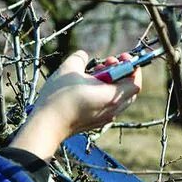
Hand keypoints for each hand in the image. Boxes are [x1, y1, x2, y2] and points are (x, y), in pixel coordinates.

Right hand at [10, 49, 141, 159]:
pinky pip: (107, 106)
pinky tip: (86, 86)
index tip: (121, 57)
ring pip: (117, 98)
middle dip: (121, 73)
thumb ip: (80, 57)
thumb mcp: (69, 68)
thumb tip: (83, 55)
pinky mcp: (94, 123)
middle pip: (128, 90)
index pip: (135, 82)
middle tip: (108, 62)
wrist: (46, 126)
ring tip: (94, 73)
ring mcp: (104, 118)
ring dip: (111, 83)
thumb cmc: (58, 98)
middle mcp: (112, 110)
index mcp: (111, 97)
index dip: (132, 67)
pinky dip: (103, 93)